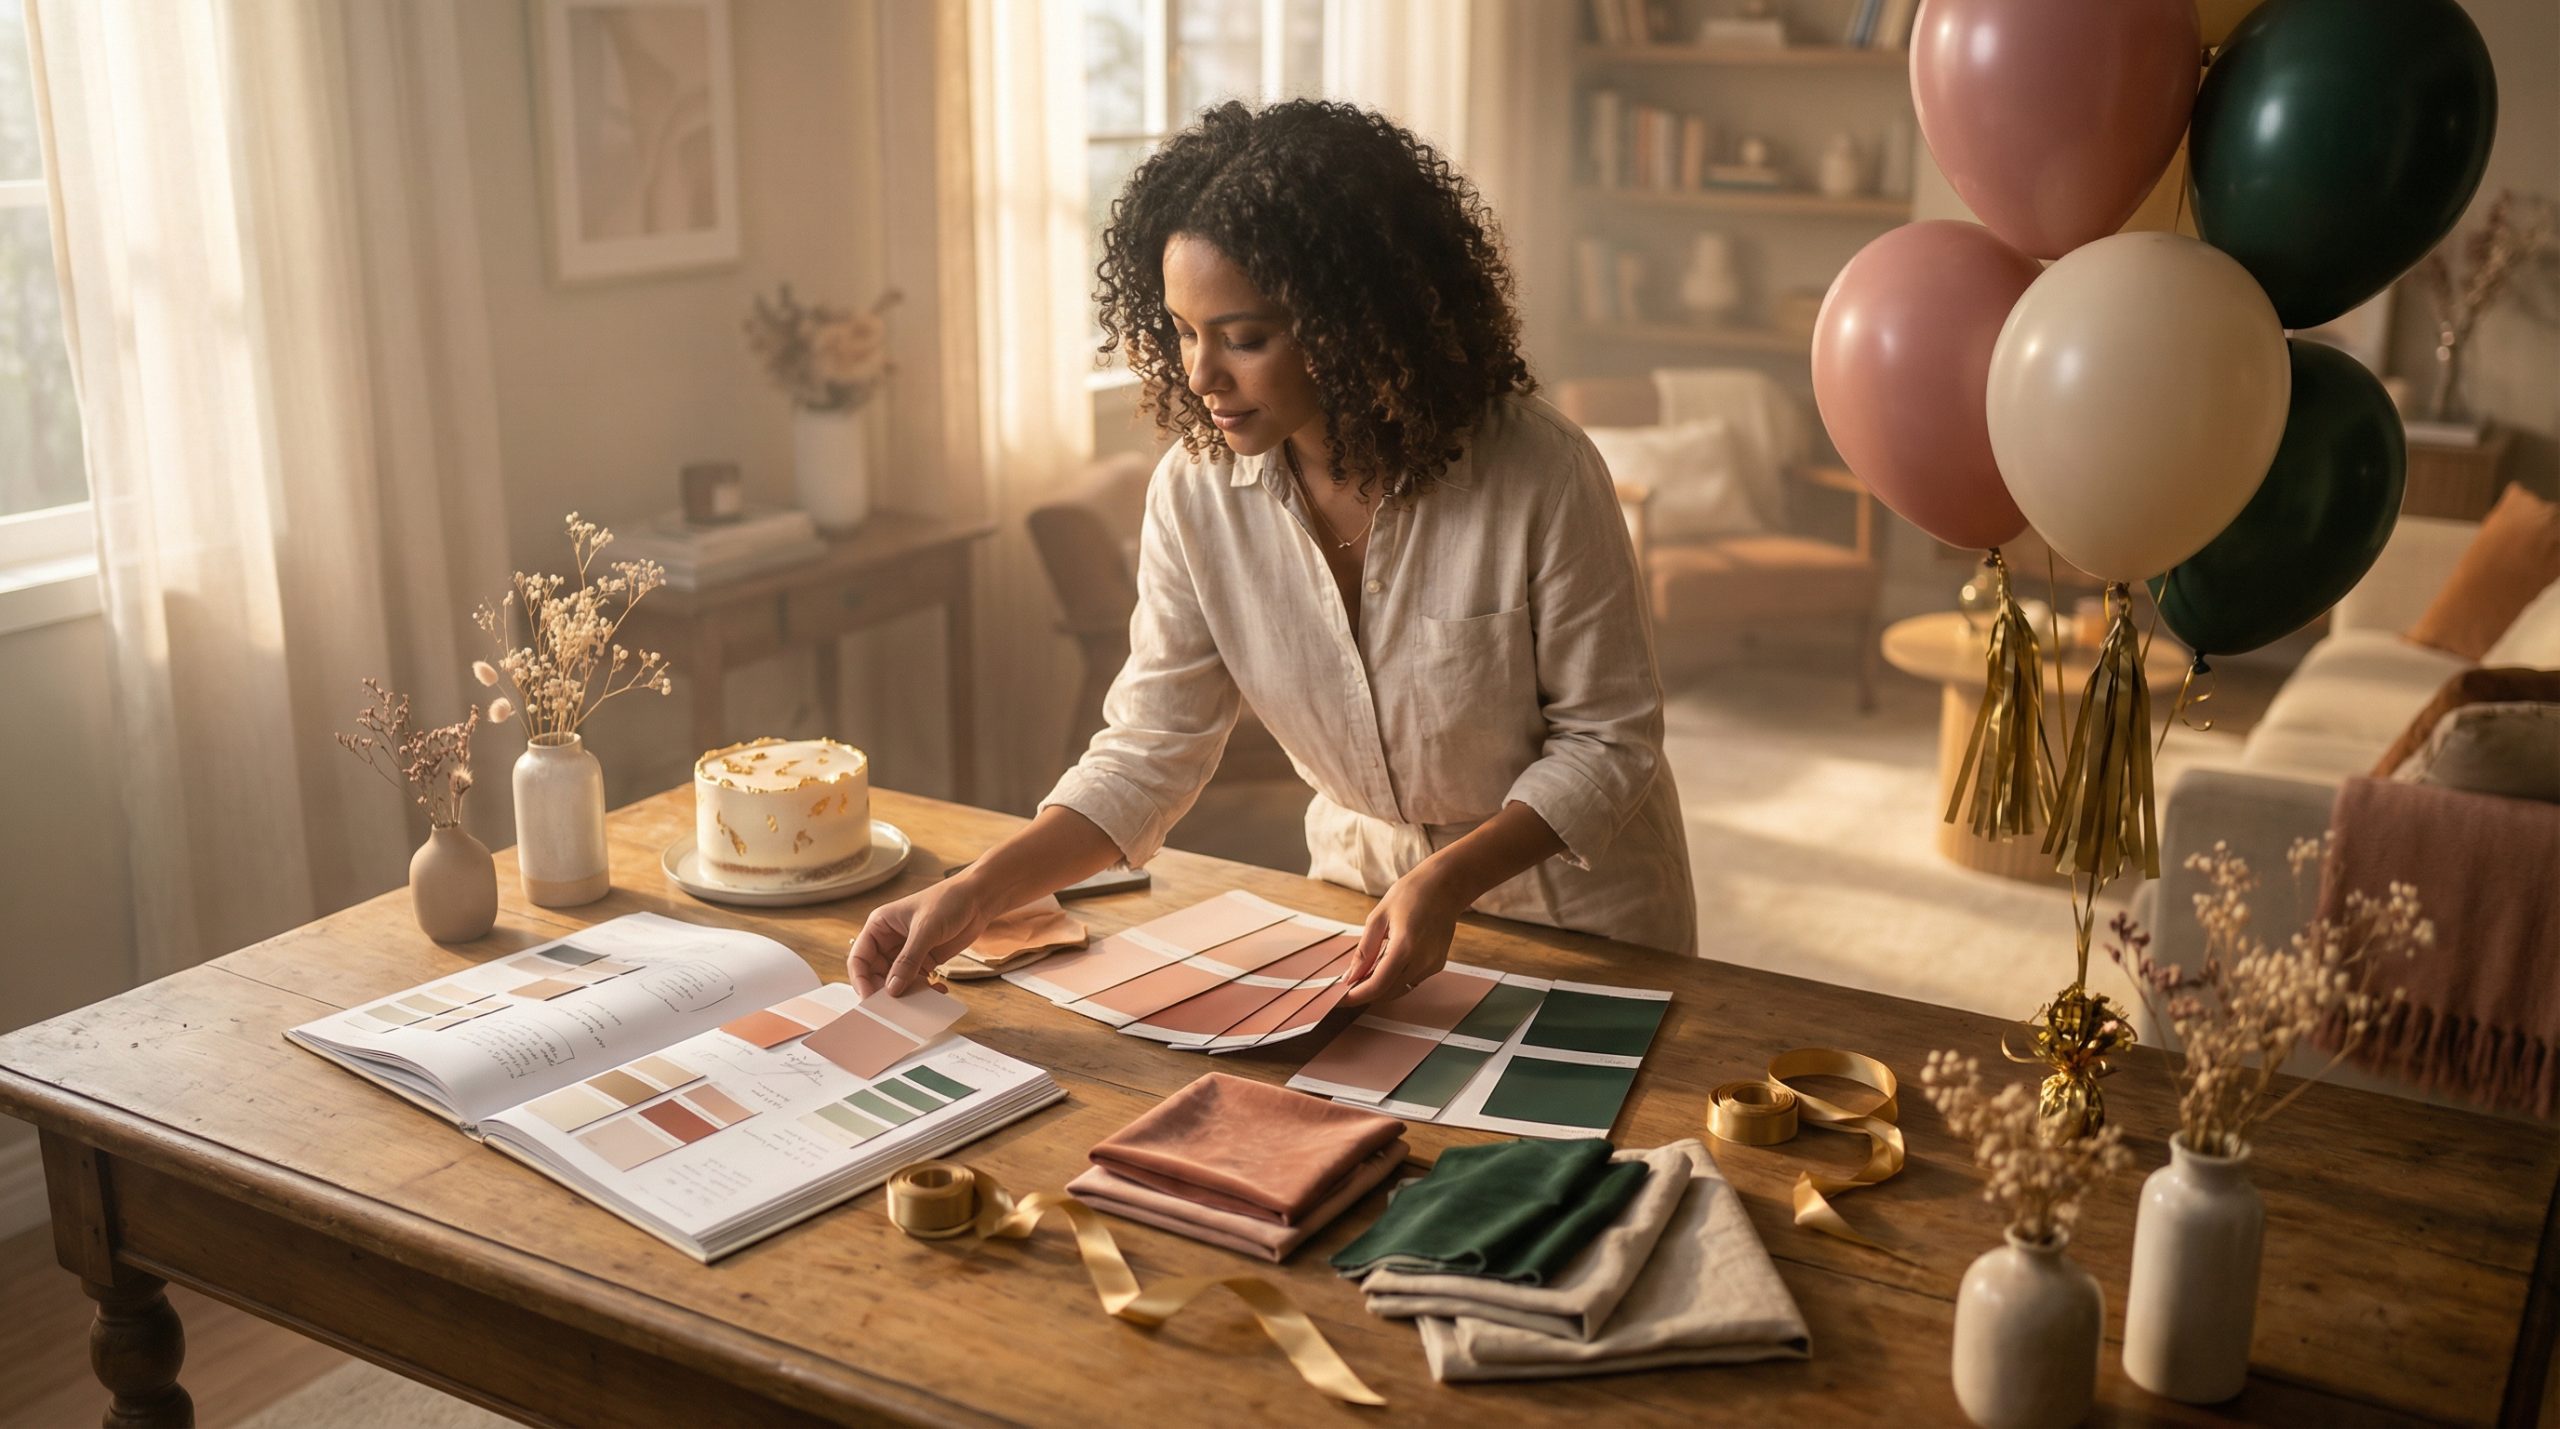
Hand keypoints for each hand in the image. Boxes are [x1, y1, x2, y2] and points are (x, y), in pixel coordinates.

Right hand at [849, 875, 997, 996]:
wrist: (979, 898)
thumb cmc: (948, 901)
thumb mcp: (926, 929)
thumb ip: (908, 960)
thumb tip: (892, 989)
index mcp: (880, 926)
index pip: (859, 958)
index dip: (860, 980)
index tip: (869, 999)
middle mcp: (889, 941)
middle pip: (876, 974)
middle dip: (884, 991)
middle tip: (894, 1009)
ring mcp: (907, 952)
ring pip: (897, 981)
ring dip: (906, 994)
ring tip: (918, 1003)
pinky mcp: (925, 960)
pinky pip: (917, 982)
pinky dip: (924, 990)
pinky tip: (937, 992)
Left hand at [1340, 868, 1464, 1005]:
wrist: (1446, 885)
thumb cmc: (1411, 894)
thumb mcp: (1378, 917)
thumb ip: (1364, 951)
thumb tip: (1350, 976)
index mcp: (1404, 947)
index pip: (1378, 985)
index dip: (1356, 996)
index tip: (1340, 999)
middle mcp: (1422, 961)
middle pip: (1388, 992)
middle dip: (1366, 993)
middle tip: (1347, 985)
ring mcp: (1432, 964)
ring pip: (1400, 989)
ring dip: (1381, 987)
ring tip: (1364, 975)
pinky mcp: (1438, 964)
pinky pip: (1412, 981)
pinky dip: (1396, 979)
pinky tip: (1386, 965)